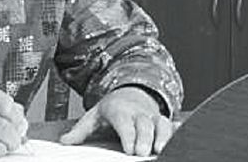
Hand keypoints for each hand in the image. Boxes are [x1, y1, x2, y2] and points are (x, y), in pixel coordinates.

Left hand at [60, 86, 174, 156]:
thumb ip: (80, 131)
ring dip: (164, 136)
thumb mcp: (93, 117)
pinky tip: (183, 140)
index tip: (129, 149)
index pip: (123, 122)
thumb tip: (64, 141)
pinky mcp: (163, 121)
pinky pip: (173, 125)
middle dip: (145, 138)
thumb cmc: (111, 110)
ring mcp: (152, 115)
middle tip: (143, 153)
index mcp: (119, 110)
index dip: (127, 134)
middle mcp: (138, 112)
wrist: (129, 94)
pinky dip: (178, 132)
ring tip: (162, 150)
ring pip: (161, 124)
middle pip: (144, 124)